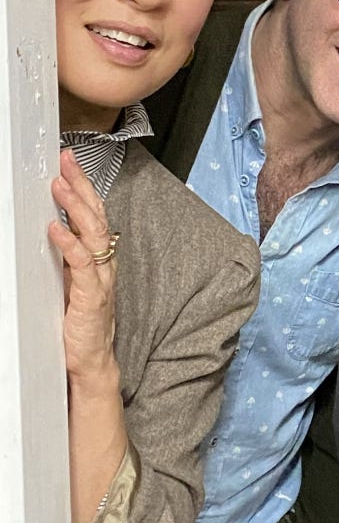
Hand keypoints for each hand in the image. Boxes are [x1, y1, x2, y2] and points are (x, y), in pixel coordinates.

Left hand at [49, 149, 117, 382]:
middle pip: (96, 216)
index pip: (94, 215)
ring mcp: (99, 280)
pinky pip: (81, 264)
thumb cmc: (79, 325)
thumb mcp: (69, 284)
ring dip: (75, 207)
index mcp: (99, 260)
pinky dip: (69, 244)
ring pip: (93, 234)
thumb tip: (51, 229)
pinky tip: (55, 229)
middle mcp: (103, 265)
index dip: (83, 188)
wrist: (90, 362)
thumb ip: (66, 258)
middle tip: (67, 161)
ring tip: (59, 185)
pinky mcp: (91, 296)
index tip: (68, 164)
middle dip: (81, 186)